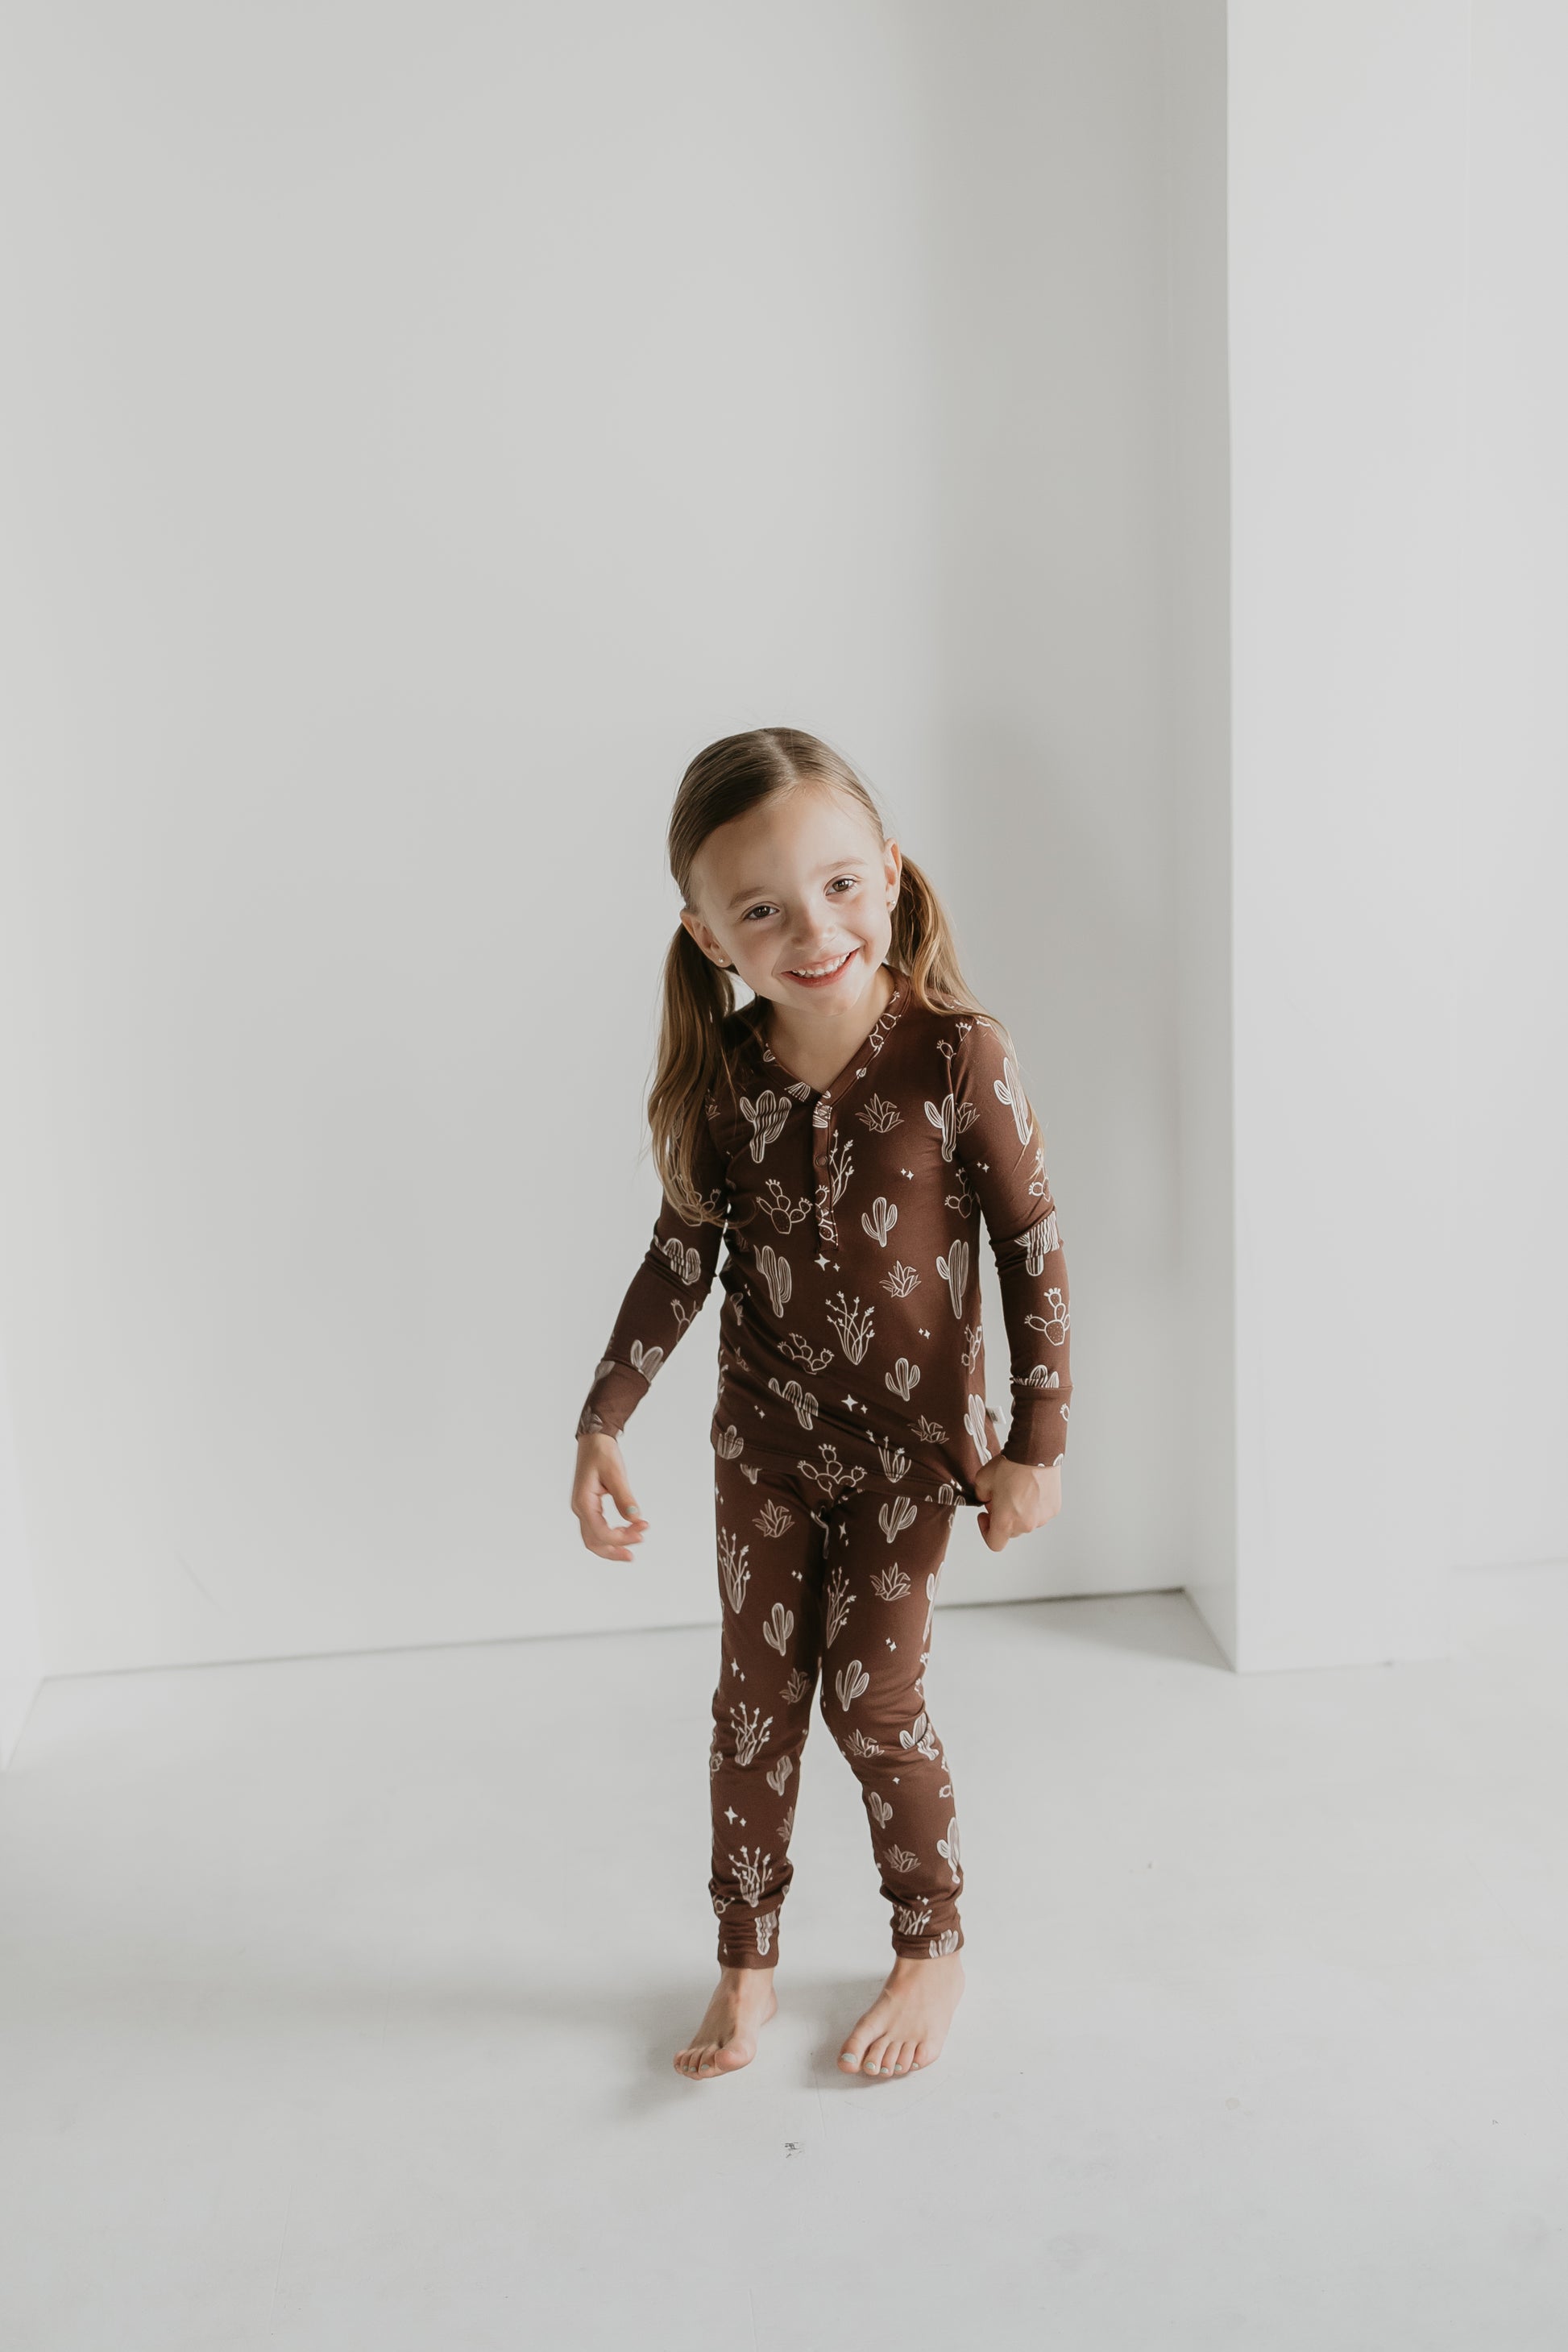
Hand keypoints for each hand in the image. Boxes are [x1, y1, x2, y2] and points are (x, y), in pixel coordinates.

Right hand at [572, 1432, 649, 1562]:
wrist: (594, 1439)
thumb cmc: (602, 1452)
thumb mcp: (616, 1473)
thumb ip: (624, 1497)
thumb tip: (635, 1517)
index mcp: (583, 1502)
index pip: (601, 1532)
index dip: (622, 1537)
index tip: (642, 1530)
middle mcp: (580, 1508)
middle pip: (593, 1542)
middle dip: (613, 1551)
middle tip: (633, 1555)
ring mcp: (582, 1508)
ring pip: (593, 1538)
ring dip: (611, 1547)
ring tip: (630, 1550)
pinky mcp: (588, 1506)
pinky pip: (596, 1528)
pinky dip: (609, 1536)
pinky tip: (623, 1534)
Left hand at [970, 1455, 1061, 1551]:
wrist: (1035, 1452)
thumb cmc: (1011, 1465)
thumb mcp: (982, 1480)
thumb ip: (981, 1496)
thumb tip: (987, 1499)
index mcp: (1005, 1522)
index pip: (995, 1543)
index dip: (986, 1532)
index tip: (985, 1517)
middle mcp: (1026, 1524)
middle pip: (1011, 1531)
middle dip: (1003, 1517)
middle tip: (1000, 1498)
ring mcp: (1042, 1518)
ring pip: (1026, 1522)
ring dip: (1020, 1512)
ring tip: (1017, 1489)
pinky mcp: (1053, 1509)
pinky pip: (1040, 1512)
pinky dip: (1034, 1505)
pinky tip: (1031, 1488)